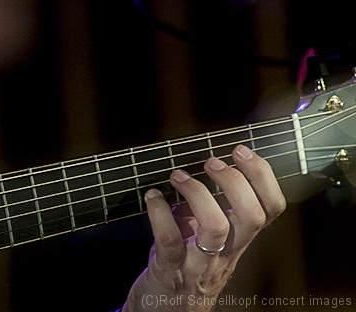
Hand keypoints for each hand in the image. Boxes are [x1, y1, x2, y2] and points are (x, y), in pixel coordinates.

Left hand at [123, 144, 285, 311]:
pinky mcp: (171, 271)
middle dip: (234, 181)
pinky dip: (160, 213)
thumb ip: (208, 209)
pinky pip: (170, 240)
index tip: (243, 152)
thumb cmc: (184, 270)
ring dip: (198, 194)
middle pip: (251, 216)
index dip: (263, 177)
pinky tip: (152, 197)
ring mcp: (200, 264)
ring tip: (179, 176)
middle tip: (212, 161)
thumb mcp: (205, 240)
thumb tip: (203, 167)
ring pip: (216, 228)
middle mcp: (226, 253)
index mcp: (238, 241)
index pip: (271, 209)